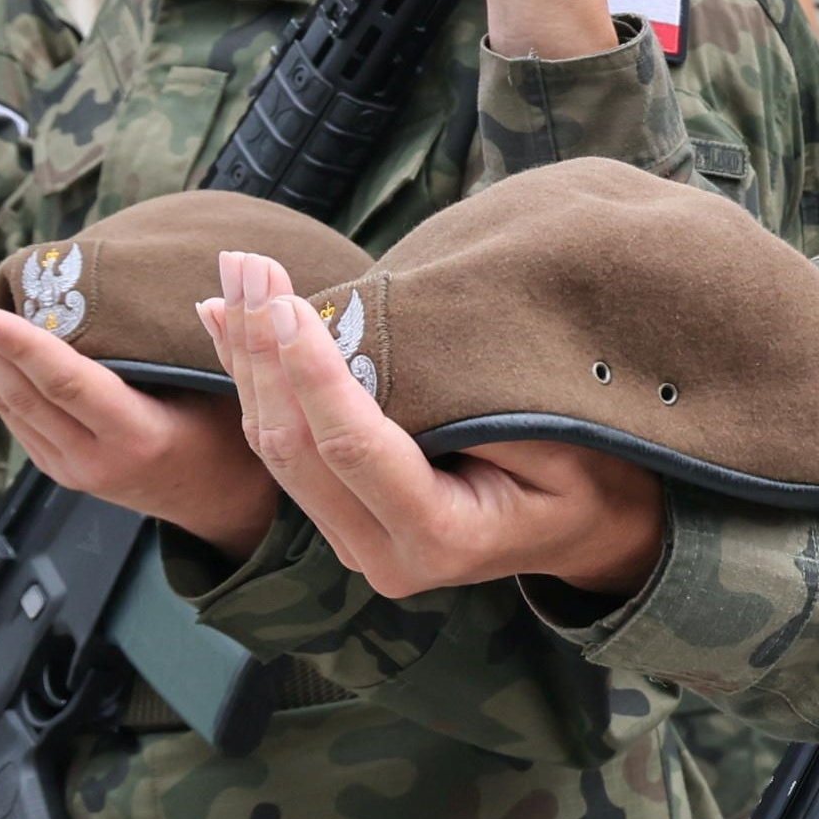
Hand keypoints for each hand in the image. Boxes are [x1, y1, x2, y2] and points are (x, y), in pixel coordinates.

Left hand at [0, 289, 278, 549]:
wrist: (221, 508)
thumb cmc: (232, 441)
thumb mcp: (229, 394)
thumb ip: (216, 347)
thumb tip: (218, 295)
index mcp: (138, 438)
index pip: (69, 385)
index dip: (22, 347)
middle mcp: (95, 459)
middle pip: (25, 397)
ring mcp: (73, 469)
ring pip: (12, 410)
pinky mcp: (61, 468)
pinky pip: (17, 420)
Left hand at [204, 247, 666, 596]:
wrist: (595, 529)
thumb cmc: (594, 470)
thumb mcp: (559, 436)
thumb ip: (473, 404)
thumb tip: (385, 342)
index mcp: (443, 539)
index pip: (355, 448)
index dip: (313, 372)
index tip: (283, 301)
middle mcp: (385, 556)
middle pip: (296, 448)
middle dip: (263, 349)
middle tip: (245, 262)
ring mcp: (357, 543)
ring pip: (275, 447)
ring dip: (247, 356)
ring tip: (231, 273)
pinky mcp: (342, 520)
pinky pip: (283, 448)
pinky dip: (254, 378)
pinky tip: (222, 319)